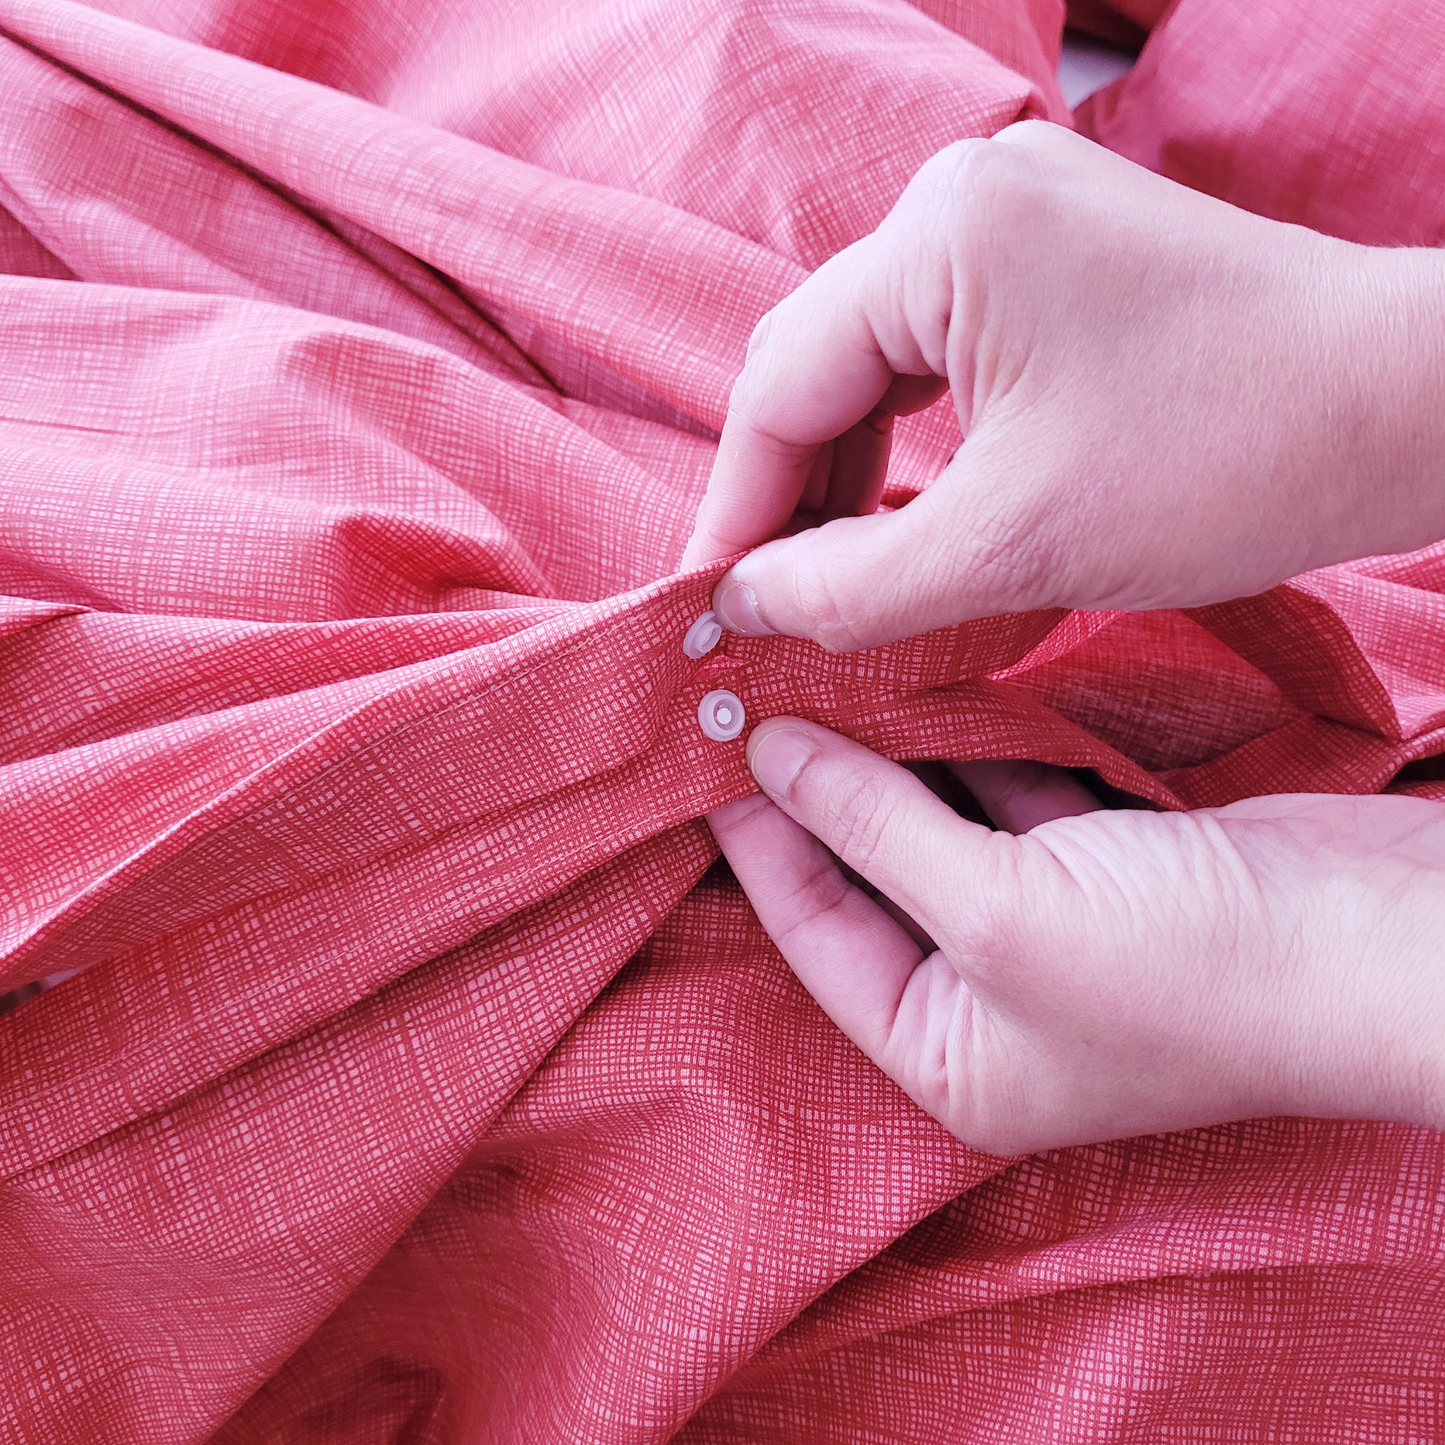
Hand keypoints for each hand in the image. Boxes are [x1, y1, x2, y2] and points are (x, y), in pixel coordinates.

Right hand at [682, 122, 1444, 649]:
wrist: (1409, 410)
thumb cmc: (1229, 461)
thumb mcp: (1012, 546)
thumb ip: (850, 588)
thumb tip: (739, 611)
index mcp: (939, 237)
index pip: (778, 384)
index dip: (732, 511)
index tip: (703, 609)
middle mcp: (963, 200)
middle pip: (817, 365)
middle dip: (784, 495)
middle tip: (759, 606)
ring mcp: (1015, 221)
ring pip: (876, 366)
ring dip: (844, 477)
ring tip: (822, 581)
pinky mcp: (1057, 262)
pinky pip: (940, 359)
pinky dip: (910, 448)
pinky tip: (899, 522)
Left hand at [709, 719, 1444, 1152]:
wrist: (1378, 940)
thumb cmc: (1188, 971)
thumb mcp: (1000, 912)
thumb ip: (872, 828)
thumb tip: (765, 756)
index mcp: (947, 1057)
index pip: (812, 933)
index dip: (755, 838)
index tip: (707, 746)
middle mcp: (986, 1003)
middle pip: (866, 879)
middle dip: (815, 790)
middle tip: (750, 695)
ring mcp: (1046, 931)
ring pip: (934, 828)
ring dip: (884, 755)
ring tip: (814, 673)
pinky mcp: (1100, 865)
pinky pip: (1003, 797)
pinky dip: (966, 745)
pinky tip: (916, 684)